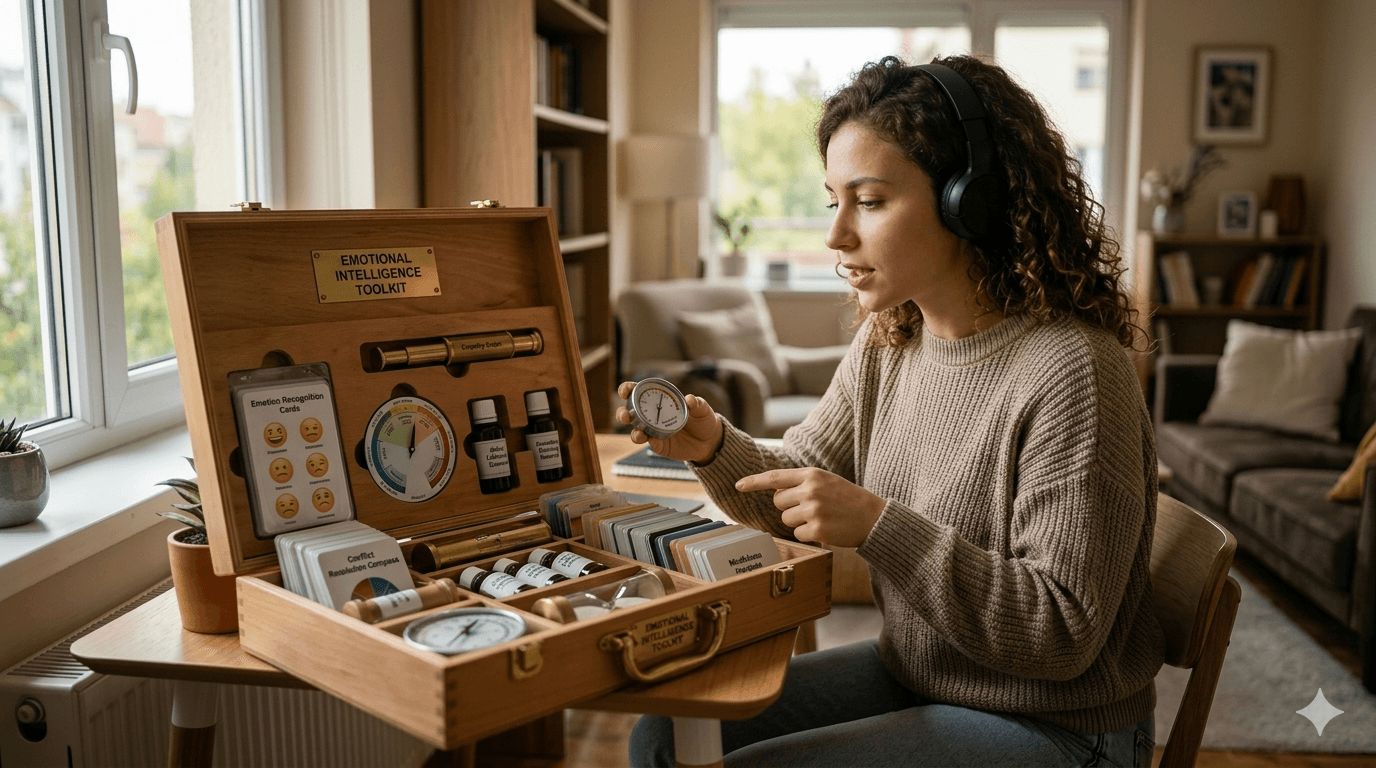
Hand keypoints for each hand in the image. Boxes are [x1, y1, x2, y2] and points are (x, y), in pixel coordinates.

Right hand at [615, 380, 723, 464]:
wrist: (710, 440)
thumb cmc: (702, 418)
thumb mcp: (702, 408)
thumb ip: (696, 403)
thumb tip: (690, 399)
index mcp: (658, 400)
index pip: (637, 393)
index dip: (627, 389)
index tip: (625, 391)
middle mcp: (651, 416)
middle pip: (629, 414)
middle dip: (622, 414)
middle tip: (625, 416)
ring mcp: (654, 432)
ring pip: (636, 432)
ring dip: (634, 433)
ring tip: (639, 434)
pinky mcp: (660, 446)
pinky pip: (652, 445)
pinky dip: (652, 443)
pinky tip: (655, 441)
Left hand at [734, 468, 885, 547]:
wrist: (874, 517)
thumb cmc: (848, 500)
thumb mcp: (827, 481)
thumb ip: (803, 482)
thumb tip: (775, 490)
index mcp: (812, 474)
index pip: (775, 477)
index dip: (754, 482)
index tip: (738, 486)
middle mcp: (810, 490)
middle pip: (778, 502)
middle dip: (789, 507)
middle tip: (811, 509)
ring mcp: (813, 510)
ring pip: (786, 519)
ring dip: (798, 522)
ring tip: (821, 518)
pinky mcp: (817, 529)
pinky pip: (798, 534)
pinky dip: (808, 535)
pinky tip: (825, 530)